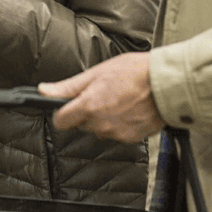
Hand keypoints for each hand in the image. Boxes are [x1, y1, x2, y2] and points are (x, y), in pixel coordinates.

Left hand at [38, 52, 165, 143]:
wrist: (167, 84)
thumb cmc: (135, 72)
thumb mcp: (97, 72)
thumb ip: (68, 86)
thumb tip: (44, 91)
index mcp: (88, 106)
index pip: (61, 121)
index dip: (62, 111)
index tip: (69, 104)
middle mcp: (100, 124)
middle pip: (81, 123)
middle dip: (87, 110)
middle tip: (103, 92)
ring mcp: (116, 133)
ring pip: (99, 128)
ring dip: (104, 116)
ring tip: (120, 97)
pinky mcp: (131, 138)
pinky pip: (117, 132)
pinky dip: (120, 122)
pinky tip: (130, 107)